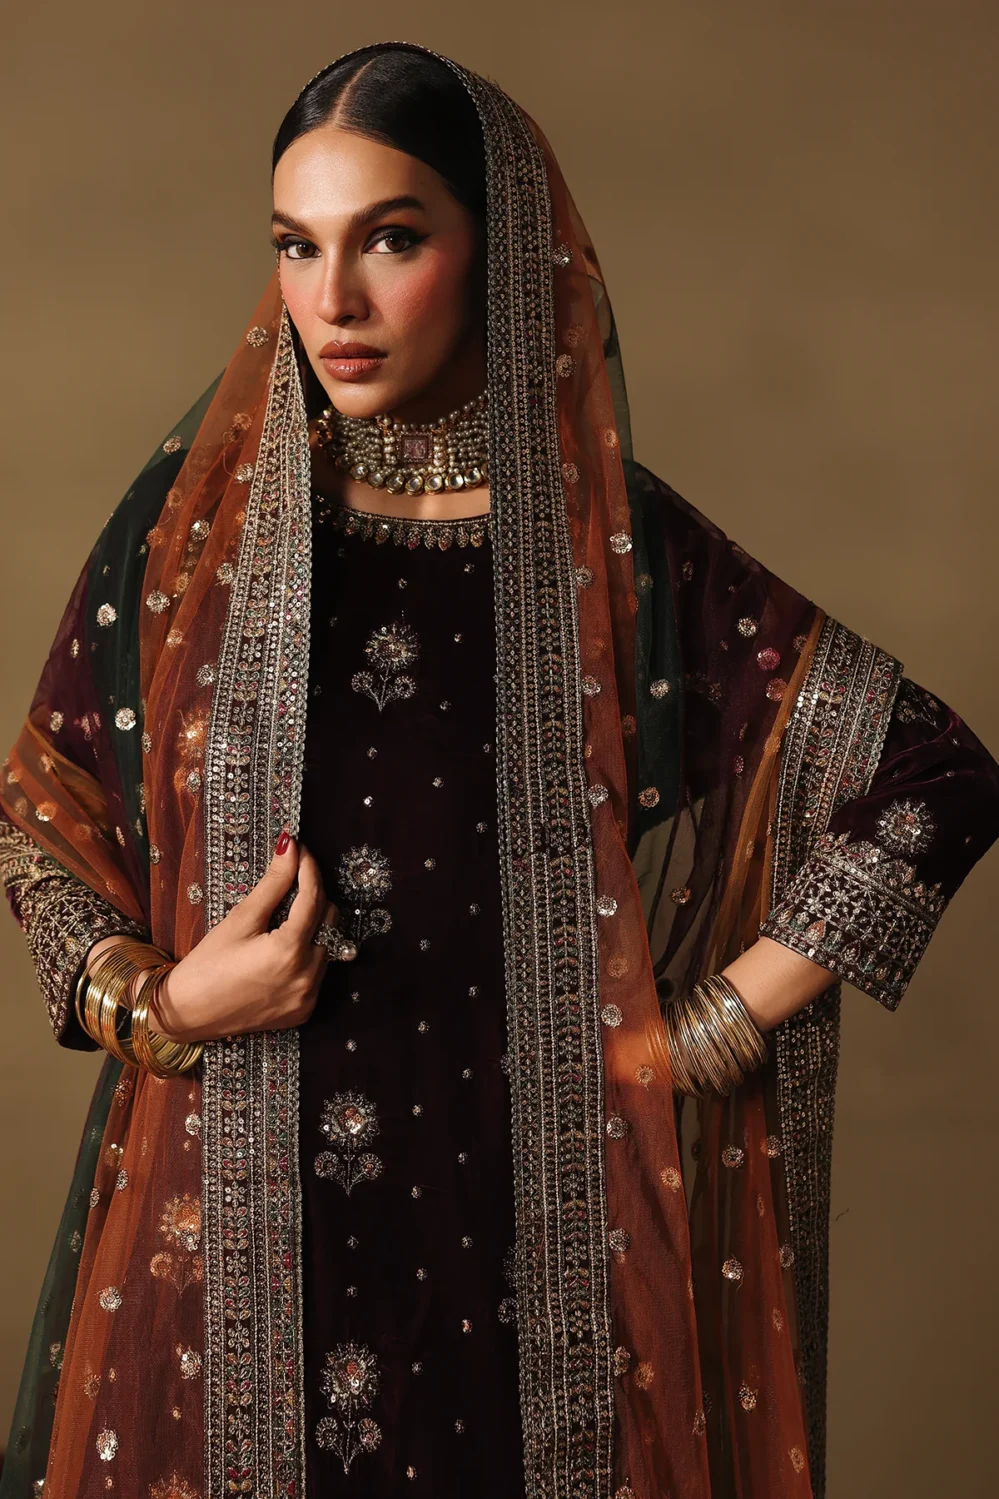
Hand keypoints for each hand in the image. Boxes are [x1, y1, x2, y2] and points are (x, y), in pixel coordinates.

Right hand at [129, 833, 352, 1042]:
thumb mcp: (240, 920)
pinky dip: (308, 954)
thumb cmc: (207, 965)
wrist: (186, 1014)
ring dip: (313, 925)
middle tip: (292, 880)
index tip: (302, 850)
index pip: (313, 898)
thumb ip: (272, 883)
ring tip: (285, 916)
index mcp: (289, 952)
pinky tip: (284, 949)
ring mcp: (308, 997)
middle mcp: (307, 977)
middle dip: (313, 896)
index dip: (309, 869)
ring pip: (328, 946)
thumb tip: (290, 848)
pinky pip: (319, 972)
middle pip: (329, 920)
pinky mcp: (305, 1010)